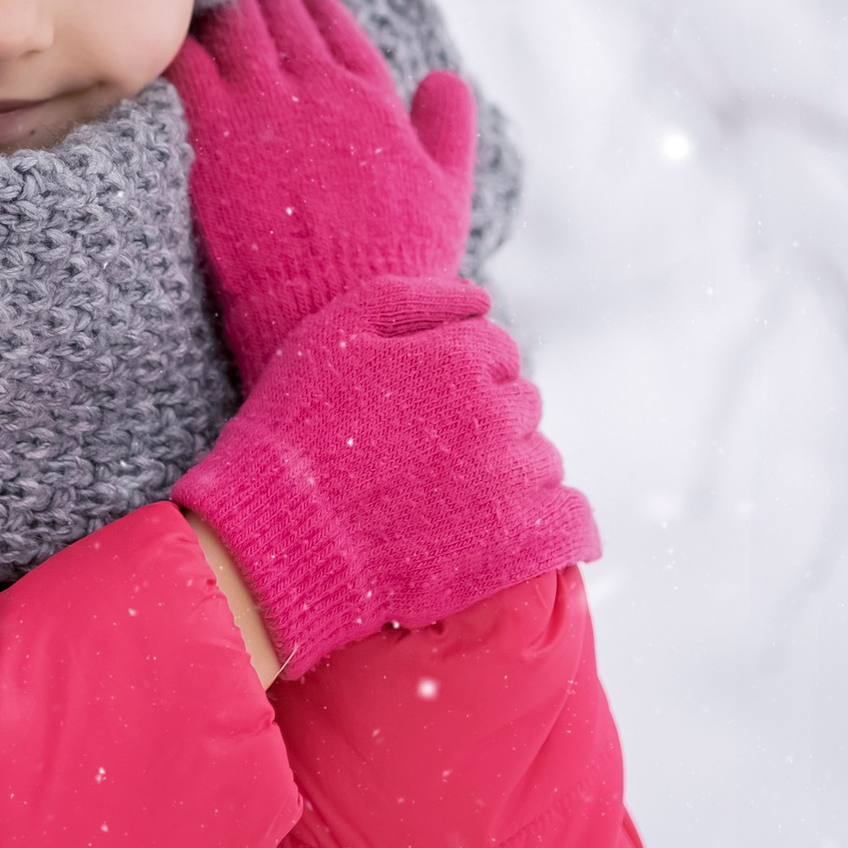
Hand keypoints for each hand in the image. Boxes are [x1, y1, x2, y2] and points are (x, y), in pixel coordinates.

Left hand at [169, 0, 477, 383]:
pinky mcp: (215, 136)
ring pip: (236, 29)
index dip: (315, 10)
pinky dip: (181, 45)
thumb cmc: (396, 265)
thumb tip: (444, 78)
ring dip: (223, 8)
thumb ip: (448, 128)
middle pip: (282, 18)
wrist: (336, 309)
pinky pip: (190, 67)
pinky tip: (170, 41)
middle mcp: (318, 90)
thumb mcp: (447, 191)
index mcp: (372, 99)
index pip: (336, 29)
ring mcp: (264, 109)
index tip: (301, 0)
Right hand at [175, 274, 598, 678]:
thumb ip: (413, 299)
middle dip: (484, 421)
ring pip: (542, 461)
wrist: (275, 539)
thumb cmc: (295, 432)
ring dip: (512, 472)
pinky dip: (560, 526)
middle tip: (429, 454)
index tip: (422, 407)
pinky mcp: (516, 548)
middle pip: (521, 404)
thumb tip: (482, 300)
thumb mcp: (334, 334)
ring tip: (450, 498)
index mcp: (457, 359)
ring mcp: (509, 484)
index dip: (458, 374)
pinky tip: (526, 533)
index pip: (495, 351)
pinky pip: (571, 523)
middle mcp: (495, 415)